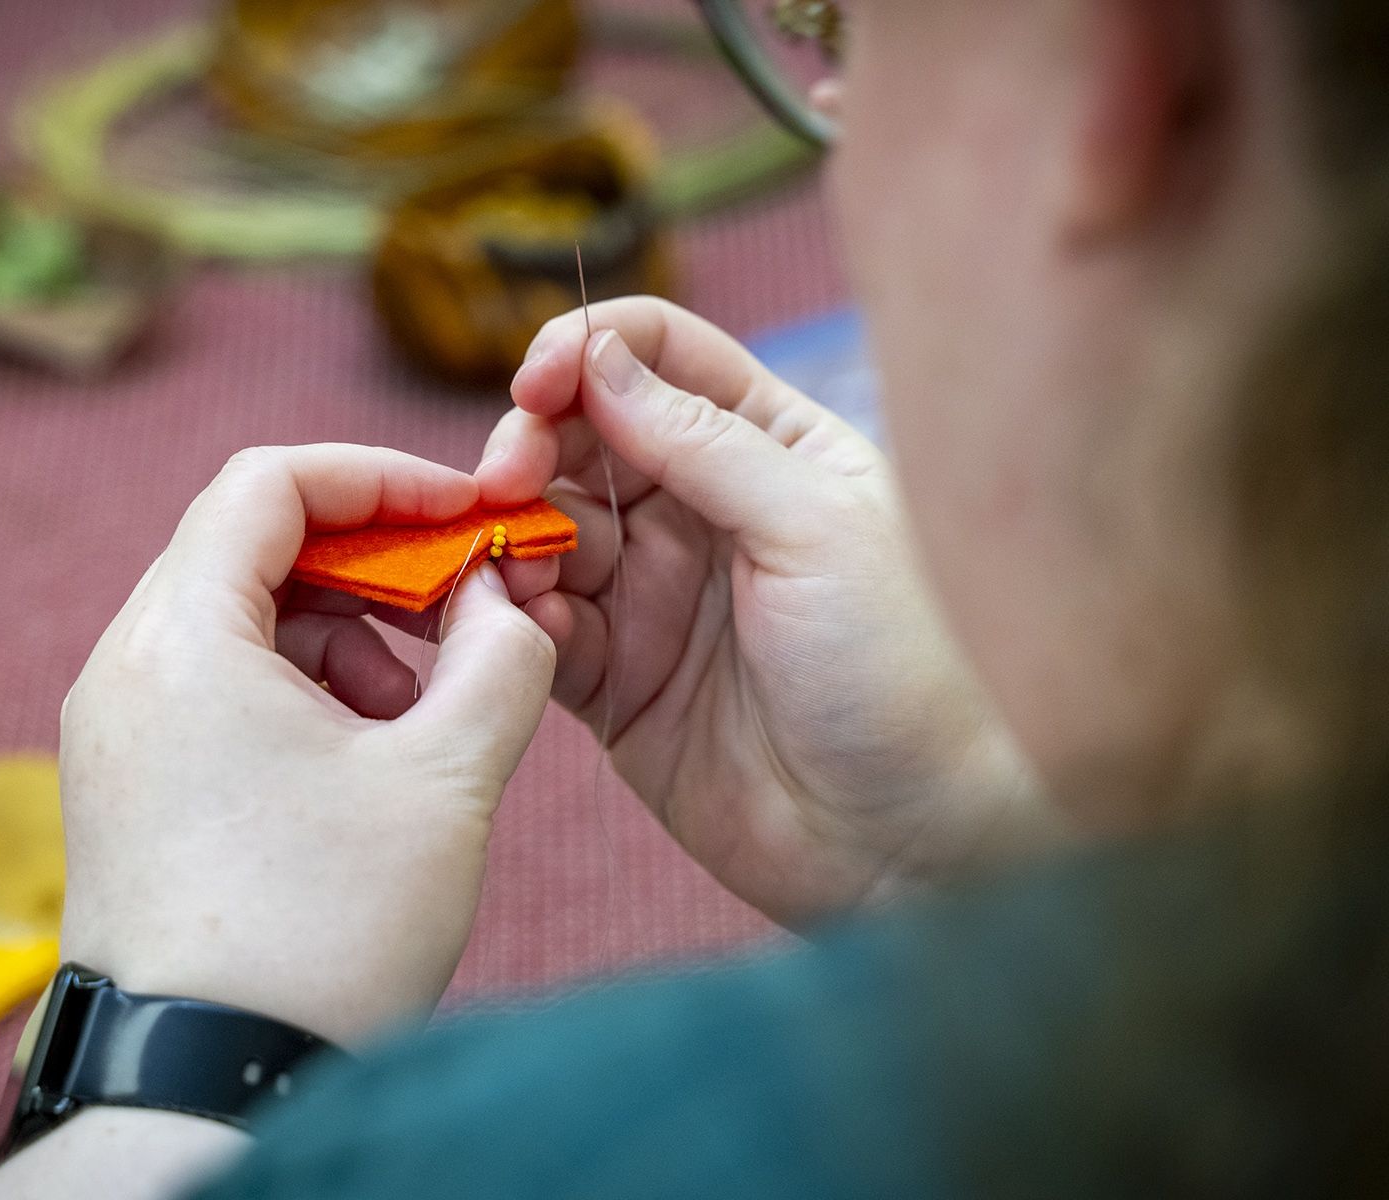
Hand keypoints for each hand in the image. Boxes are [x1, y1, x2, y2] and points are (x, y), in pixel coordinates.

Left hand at [57, 445, 555, 1047]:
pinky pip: (219, 693)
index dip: (380, 478)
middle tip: (460, 611)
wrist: (204, 1091)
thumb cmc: (318, 935)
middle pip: (251, 548)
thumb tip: (503, 599)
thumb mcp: (444, 781)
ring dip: (344, 638)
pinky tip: (366, 764)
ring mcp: (118, 734)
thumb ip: (499, 659)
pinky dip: (301, 696)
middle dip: (373, 566)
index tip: (462, 512)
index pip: (269, 482)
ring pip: (241, 625)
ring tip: (419, 715)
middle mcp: (126, 670)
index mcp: (182, 637)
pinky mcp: (130, 791)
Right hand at [478, 298, 1061, 926]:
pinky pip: (544, 628)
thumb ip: (700, 440)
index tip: (535, 384)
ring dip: (514, 535)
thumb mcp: (813, 526)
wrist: (917, 844)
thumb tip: (596, 356)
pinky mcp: (620, 682)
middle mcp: (706, 512)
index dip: (587, 353)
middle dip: (530, 446)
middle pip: (584, 439)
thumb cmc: (905, 667)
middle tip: (504, 480)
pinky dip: (519, 617)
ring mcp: (659, 597)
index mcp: (772, 449)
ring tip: (511, 564)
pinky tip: (527, 624)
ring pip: (550, 532)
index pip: (661, 358)